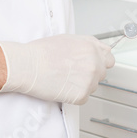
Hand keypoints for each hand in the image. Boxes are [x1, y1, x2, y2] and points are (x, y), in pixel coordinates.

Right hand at [0, 34, 114, 104]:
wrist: (27, 65)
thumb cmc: (42, 52)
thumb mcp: (69, 39)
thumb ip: (88, 44)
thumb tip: (99, 50)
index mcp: (92, 48)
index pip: (109, 59)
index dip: (99, 63)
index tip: (92, 66)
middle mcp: (94, 63)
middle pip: (101, 74)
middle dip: (90, 74)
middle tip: (72, 73)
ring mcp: (89, 80)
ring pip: (92, 86)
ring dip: (82, 85)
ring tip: (64, 79)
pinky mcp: (81, 95)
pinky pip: (83, 98)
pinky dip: (74, 96)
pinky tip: (62, 87)